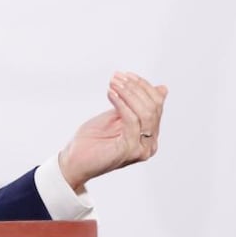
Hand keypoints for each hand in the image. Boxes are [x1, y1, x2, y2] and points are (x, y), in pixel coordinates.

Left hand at [58, 72, 167, 190]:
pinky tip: (111, 94)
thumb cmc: (91, 141)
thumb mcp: (115, 117)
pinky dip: (122, 104)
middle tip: (117, 77)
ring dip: (128, 93)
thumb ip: (134, 105)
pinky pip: (132, 121)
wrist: (73, 162)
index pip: (156, 105)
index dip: (143, 86)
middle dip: (135, 88)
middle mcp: (150, 143)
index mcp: (149, 135)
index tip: (126, 74)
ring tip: (113, 83)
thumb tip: (161, 88)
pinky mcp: (129, 150)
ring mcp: (141, 148)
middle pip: (153, 108)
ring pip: (145, 113)